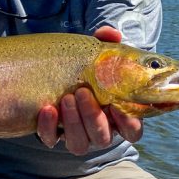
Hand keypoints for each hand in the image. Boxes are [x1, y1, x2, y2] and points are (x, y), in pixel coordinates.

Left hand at [37, 26, 143, 154]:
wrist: (54, 75)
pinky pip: (51, 139)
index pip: (132, 130)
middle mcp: (100, 130)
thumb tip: (112, 34)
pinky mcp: (53, 136)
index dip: (128, 122)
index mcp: (117, 116)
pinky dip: (48, 127)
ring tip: (66, 97)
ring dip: (73, 122)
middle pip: (103, 137)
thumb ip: (106, 44)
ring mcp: (77, 136)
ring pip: (79, 144)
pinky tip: (47, 108)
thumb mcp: (95, 56)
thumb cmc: (85, 70)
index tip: (116, 105)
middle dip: (92, 116)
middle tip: (82, 92)